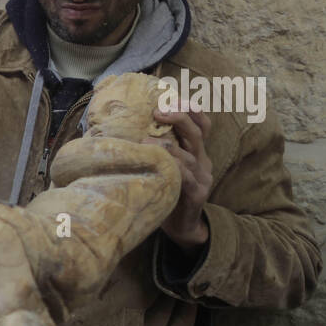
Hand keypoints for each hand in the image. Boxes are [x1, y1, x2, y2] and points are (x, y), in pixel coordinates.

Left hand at [146, 99, 212, 253]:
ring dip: (166, 145)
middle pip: (196, 132)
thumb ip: (155, 150)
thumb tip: (123, 130)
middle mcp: (202, 160)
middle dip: (178, 116)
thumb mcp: (164, 167)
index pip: (202, 123)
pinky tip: (155, 164)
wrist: (183, 228)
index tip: (168, 97)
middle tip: (157, 112)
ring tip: (144, 142)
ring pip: (189, 154)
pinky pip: (186, 177)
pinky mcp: (197, 194)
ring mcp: (202, 177)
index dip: (190, 108)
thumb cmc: (166, 193)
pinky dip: (171, 167)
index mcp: (196, 151)